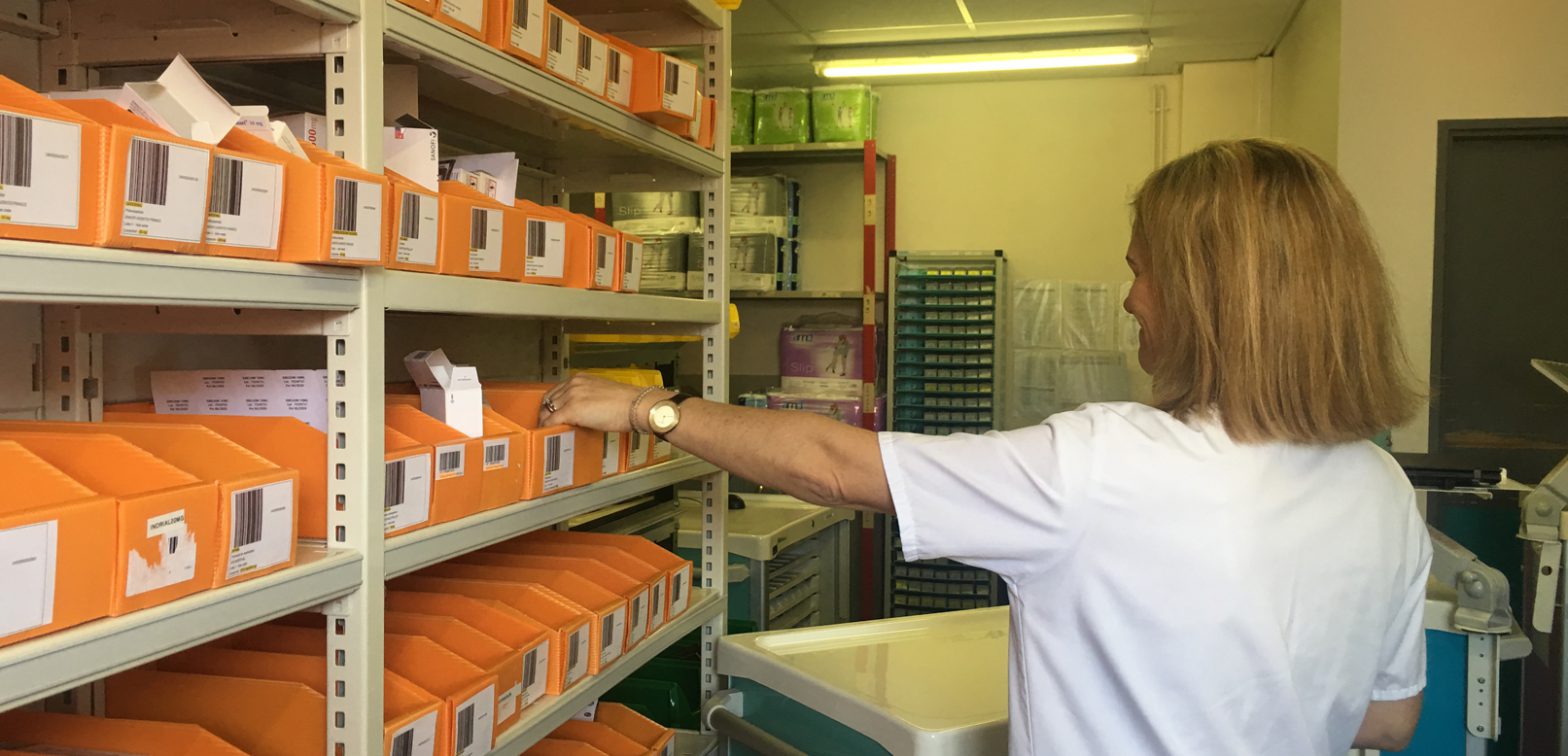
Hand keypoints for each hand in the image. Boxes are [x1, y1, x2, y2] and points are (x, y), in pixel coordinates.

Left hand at [539, 374, 669, 431]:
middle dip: (545, 412)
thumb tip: (584, 411)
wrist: (635, 405)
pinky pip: (552, 420)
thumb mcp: (603, 394)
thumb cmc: (626, 403)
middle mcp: (573, 384)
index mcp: (581, 378)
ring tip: (545, 431)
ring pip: (548, 410)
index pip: (557, 390)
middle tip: (545, 423)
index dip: (552, 403)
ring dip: (545, 421)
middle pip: (549, 399)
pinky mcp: (572, 410)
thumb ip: (589, 397)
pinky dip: (547, 427)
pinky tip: (546, 433)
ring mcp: (571, 396)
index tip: (551, 412)